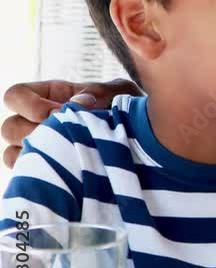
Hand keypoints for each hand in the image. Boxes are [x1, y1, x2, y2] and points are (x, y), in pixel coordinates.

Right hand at [2, 78, 138, 167]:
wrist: (149, 143)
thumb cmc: (133, 111)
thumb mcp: (122, 93)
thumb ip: (101, 91)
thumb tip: (79, 102)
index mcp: (52, 96)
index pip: (16, 95)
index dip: (29, 104)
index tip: (58, 112)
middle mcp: (40, 122)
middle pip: (9, 127)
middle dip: (35, 133)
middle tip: (67, 139)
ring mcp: (44, 149)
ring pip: (14, 154)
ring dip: (37, 155)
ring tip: (68, 156)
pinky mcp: (53, 172)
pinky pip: (29, 176)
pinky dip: (42, 174)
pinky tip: (68, 172)